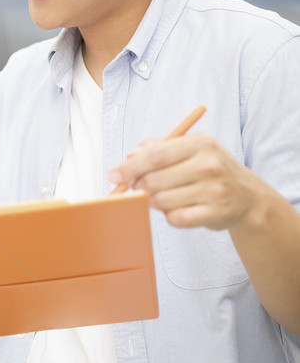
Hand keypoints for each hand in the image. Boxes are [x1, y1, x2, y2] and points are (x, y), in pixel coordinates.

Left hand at [109, 134, 263, 230]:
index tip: (114, 175)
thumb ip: (156, 148)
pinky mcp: (216, 214)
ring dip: (155, 202)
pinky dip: (171, 217)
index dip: (130, 167)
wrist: (247, 197)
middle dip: (139, 186)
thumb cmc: (208, 170)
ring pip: (161, 201)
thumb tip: (129, 158)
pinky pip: (176, 219)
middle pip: (154, 180)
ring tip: (166, 197)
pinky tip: (180, 209)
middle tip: (140, 188)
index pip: (155, 155)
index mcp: (200, 143)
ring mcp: (215, 190)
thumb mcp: (188, 149)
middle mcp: (209, 165)